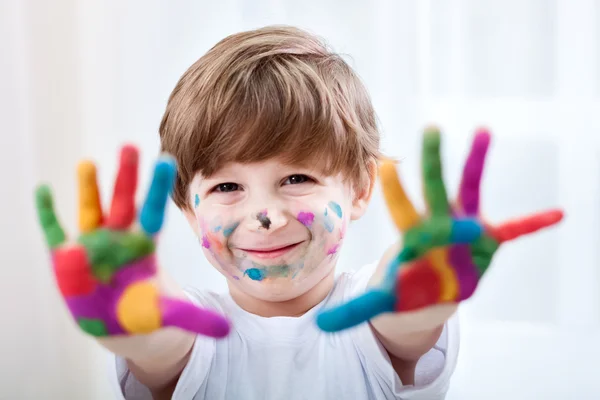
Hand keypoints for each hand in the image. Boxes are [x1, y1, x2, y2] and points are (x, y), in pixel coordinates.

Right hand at [35, 145, 229, 337]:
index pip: (152, 212)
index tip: (166, 159)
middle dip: (126, 177)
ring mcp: (91, 245)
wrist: (118, 324)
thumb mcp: (170, 315)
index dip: (157, 188)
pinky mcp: (66, 258)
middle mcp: (119, 238)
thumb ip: (195, 319)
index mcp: (144, 246)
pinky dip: (49, 214)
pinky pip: (56, 232)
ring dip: (89, 189)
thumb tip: (228, 330)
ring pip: (91, 211)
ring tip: (88, 163)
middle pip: (123, 202)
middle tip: (131, 145)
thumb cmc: (145, 312)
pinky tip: (43, 190)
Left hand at [316, 127, 563, 331]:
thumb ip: (356, 310)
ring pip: (470, 190)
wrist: (433, 289)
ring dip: (476, 162)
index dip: (394, 189)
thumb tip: (318, 328)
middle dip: (432, 162)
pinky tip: (557, 213)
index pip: (401, 209)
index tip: (385, 165)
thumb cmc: (407, 287)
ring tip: (482, 129)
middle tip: (431, 128)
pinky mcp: (488, 240)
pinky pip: (514, 230)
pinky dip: (533, 223)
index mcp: (413, 236)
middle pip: (433, 188)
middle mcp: (438, 224)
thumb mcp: (383, 300)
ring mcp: (465, 228)